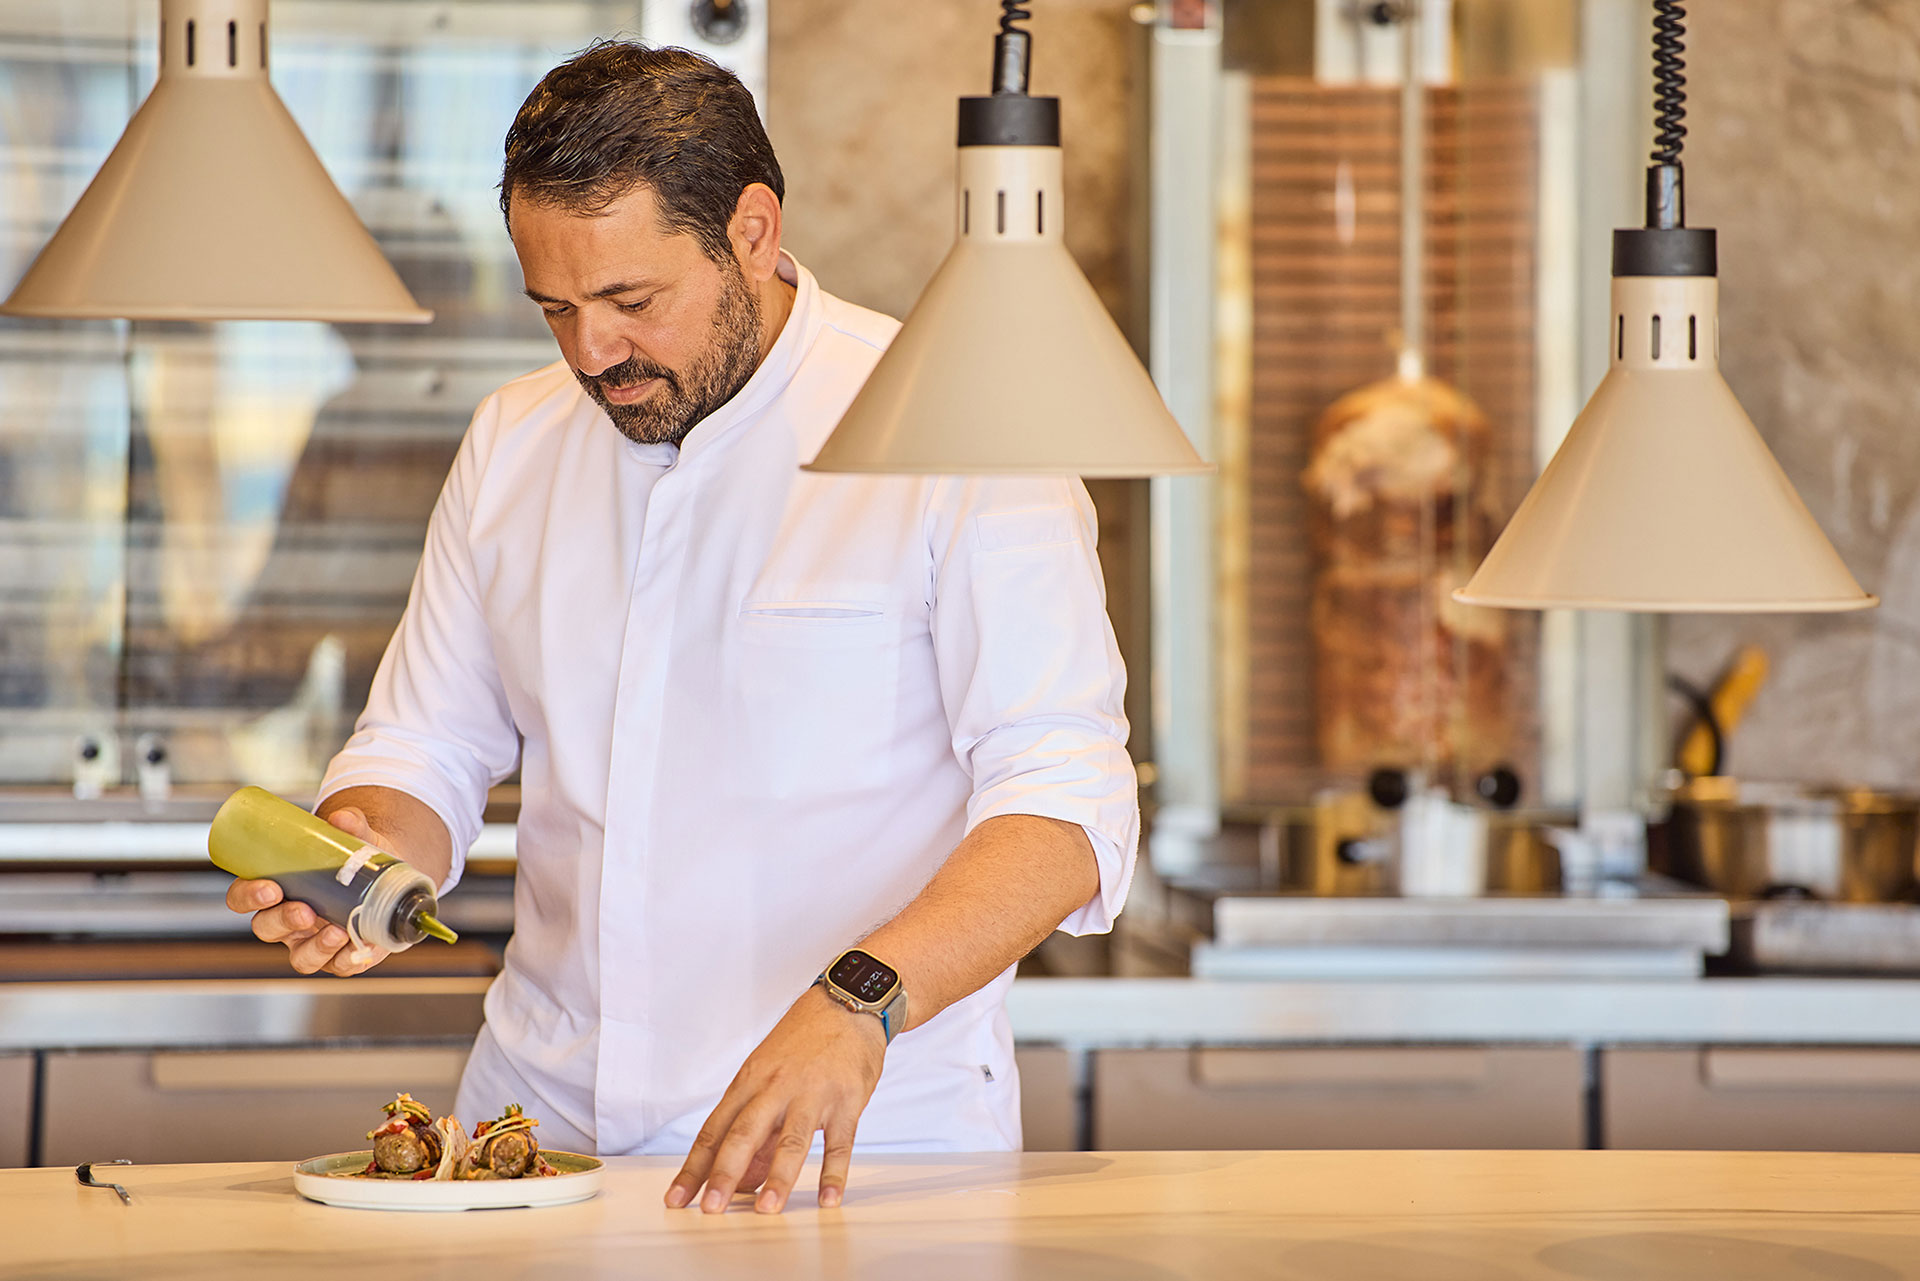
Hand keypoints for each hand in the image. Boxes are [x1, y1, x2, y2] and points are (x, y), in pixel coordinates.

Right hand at [222, 807, 391, 977]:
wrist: (388, 879)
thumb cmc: (355, 858)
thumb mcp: (354, 838)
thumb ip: (350, 825)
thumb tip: (343, 818)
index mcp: (274, 889)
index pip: (241, 898)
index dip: (247, 896)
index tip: (270, 888)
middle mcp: (285, 920)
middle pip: (266, 928)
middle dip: (281, 921)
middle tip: (303, 911)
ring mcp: (310, 941)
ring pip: (300, 956)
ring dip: (315, 947)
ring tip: (336, 932)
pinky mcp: (339, 956)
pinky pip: (336, 966)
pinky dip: (346, 960)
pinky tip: (360, 949)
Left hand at [665, 986, 885, 1213]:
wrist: (848, 1003)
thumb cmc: (804, 1040)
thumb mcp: (769, 1073)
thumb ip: (756, 1127)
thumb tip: (743, 1180)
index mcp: (750, 1080)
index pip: (714, 1130)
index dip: (694, 1168)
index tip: (677, 1199)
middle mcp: (776, 1086)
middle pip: (744, 1133)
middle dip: (725, 1174)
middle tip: (711, 1209)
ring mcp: (813, 1093)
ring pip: (791, 1139)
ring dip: (778, 1177)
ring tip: (767, 1210)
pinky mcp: (847, 1099)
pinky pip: (840, 1142)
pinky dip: (834, 1173)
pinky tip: (828, 1199)